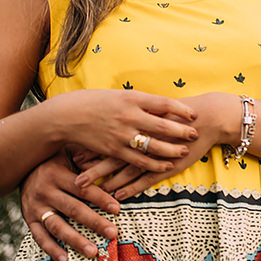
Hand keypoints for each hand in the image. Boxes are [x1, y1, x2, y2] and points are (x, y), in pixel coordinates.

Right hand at [21, 151, 119, 260]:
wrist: (19, 165)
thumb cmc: (53, 157)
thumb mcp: (68, 150)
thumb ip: (87, 155)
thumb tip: (112, 158)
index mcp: (57, 174)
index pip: (83, 189)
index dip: (101, 199)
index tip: (118, 209)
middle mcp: (45, 192)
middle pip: (73, 210)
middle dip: (95, 223)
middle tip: (113, 233)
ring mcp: (35, 208)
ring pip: (57, 227)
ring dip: (76, 241)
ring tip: (93, 251)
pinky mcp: (29, 219)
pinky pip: (40, 238)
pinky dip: (52, 250)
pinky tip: (66, 260)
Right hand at [49, 89, 198, 171]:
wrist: (64, 116)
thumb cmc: (92, 101)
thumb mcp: (118, 95)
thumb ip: (139, 101)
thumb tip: (161, 105)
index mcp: (131, 98)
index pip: (163, 103)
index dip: (181, 110)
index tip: (193, 114)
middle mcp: (128, 115)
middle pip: (162, 125)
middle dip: (181, 130)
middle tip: (195, 133)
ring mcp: (121, 134)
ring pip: (153, 145)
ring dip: (171, 149)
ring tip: (185, 151)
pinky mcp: (113, 150)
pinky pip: (138, 160)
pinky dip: (154, 164)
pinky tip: (166, 166)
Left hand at [87, 92, 238, 200]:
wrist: (207, 117)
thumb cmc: (181, 110)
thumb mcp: (155, 104)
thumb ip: (137, 108)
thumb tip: (116, 108)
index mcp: (138, 120)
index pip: (109, 136)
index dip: (91, 148)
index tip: (73, 157)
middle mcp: (143, 137)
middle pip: (113, 155)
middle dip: (93, 169)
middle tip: (75, 179)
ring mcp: (155, 152)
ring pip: (126, 170)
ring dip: (108, 182)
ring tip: (91, 193)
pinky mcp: (167, 164)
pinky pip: (145, 179)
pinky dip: (131, 188)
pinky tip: (118, 196)